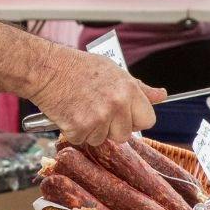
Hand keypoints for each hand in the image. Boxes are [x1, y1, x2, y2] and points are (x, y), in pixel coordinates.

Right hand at [29, 48, 163, 145]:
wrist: (47, 69)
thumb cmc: (79, 68)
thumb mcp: (114, 71)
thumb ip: (139, 88)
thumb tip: (161, 96)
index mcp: (128, 90)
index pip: (148, 120)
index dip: (135, 120)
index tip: (124, 115)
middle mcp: (116, 105)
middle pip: (125, 135)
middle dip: (112, 128)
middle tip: (96, 110)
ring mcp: (98, 118)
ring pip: (102, 140)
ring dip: (91, 130)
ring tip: (81, 108)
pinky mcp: (79, 129)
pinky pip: (82, 141)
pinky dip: (74, 132)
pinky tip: (70, 113)